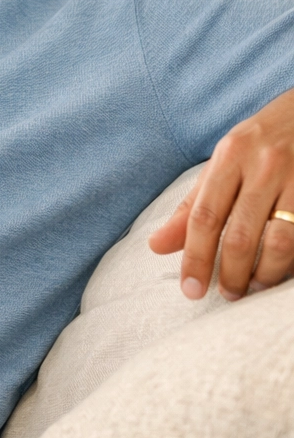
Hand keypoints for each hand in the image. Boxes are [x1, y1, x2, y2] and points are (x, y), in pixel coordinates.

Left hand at [149, 86, 293, 300]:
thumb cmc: (258, 143)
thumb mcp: (221, 163)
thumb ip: (191, 206)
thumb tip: (156, 246)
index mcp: (230, 156)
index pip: (205, 216)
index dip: (196, 256)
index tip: (190, 288)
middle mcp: (263, 166)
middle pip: (241, 234)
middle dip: (230, 273)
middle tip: (224, 294)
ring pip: (279, 242)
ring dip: (264, 274)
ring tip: (251, 288)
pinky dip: (289, 263)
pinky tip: (278, 273)